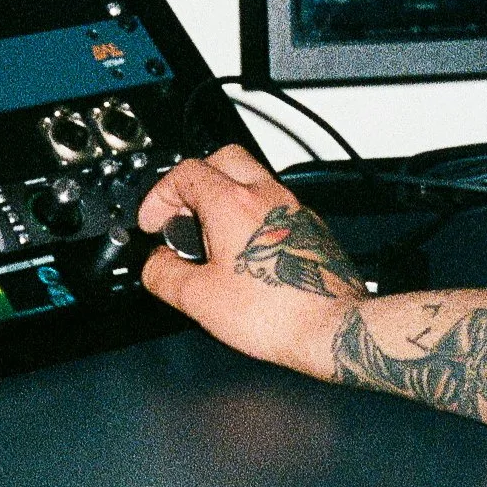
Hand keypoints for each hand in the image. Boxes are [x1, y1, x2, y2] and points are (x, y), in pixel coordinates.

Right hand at [136, 146, 367, 377]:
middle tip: (182, 215)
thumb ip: (163, 274)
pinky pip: (274, 205)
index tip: (153, 220)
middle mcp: (267, 198)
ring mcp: (293, 210)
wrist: (332, 328)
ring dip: (225, 197)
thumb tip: (154, 264)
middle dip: (194, 181)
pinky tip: (245, 253)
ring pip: (252, 180)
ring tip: (211, 238)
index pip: (185, 173)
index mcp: (233, 205)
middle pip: (223, 158)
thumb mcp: (198, 300)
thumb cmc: (277, 313)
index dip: (159, 195)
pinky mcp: (311, 228)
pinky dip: (252, 215)